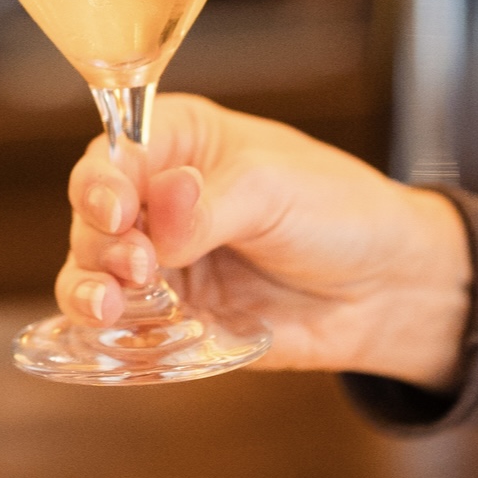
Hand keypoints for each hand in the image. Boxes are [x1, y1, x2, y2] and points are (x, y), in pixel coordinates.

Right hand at [55, 95, 472, 389]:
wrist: (388, 290)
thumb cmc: (340, 213)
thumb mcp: (274, 190)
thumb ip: (209, 206)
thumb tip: (158, 210)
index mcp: (180, 142)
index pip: (114, 152)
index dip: (102, 181)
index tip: (117, 211)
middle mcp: (158, 198)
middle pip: (91, 216)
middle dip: (101, 243)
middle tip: (138, 266)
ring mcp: (161, 261)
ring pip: (91, 272)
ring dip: (89, 289)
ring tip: (111, 307)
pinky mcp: (173, 316)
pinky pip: (123, 327)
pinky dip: (110, 334)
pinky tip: (118, 336)